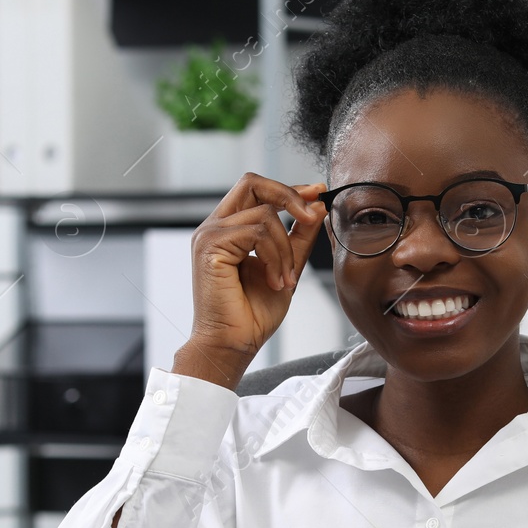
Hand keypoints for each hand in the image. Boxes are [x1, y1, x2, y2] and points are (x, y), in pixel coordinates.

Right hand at [172, 174, 325, 389]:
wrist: (234, 344)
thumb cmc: (253, 314)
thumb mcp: (286, 266)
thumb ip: (299, 237)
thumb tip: (316, 206)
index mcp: (229, 229)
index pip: (257, 190)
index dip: (289, 188)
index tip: (317, 193)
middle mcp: (215, 227)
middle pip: (253, 183)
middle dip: (289, 195)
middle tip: (312, 217)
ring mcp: (210, 234)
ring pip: (264, 215)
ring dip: (285, 249)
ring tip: (285, 279)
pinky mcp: (210, 246)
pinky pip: (256, 233)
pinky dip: (275, 257)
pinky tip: (274, 281)